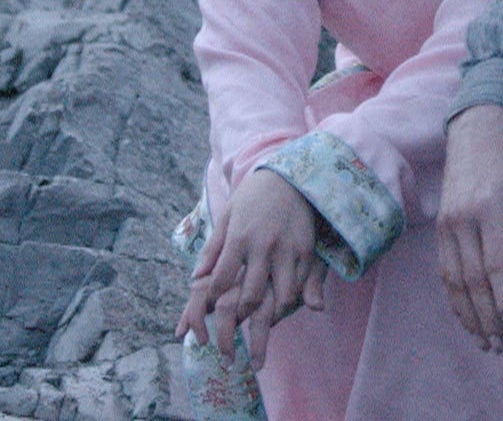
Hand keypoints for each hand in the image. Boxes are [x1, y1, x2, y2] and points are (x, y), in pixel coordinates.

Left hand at [176, 170, 327, 368]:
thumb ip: (213, 248)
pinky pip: (301, 285)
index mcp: (239, 237)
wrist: (290, 176)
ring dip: (269, 315)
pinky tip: (282, 307)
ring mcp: (288, 250)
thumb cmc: (253, 197)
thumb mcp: (228, 216)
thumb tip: (195, 277)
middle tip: (233, 327)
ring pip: (279, 296)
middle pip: (249, 295)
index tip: (208, 308)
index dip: (212, 299)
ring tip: (259, 324)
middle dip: (239, 317)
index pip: (221, 279)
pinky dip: (291, 301)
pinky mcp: (307, 251)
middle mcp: (263, 246)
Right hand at [436, 105, 502, 352]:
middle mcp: (463, 220)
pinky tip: (468, 317)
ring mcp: (447, 225)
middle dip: (487, 316)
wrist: (474, 130)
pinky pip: (445, 270)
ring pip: (453, 280)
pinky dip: (455, 298)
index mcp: (490, 209)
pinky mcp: (440, 228)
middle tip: (501, 346)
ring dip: (469, 314)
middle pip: (472, 280)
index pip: (496, 264)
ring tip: (485, 342)